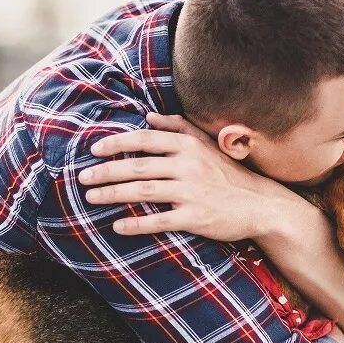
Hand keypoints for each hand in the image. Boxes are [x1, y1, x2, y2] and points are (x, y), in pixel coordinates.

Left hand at [78, 112, 291, 239]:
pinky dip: (137, 224)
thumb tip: (148, 115)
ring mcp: (191, 192)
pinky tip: (117, 226)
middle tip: (82, 177)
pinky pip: (160, 220)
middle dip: (106, 171)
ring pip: (144, 190)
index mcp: (188, 146)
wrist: (261, 205)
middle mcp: (188, 166)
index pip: (145, 140)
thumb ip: (178, 128)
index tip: (94, 149)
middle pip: (138, 166)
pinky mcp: (195, 217)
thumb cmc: (229, 175)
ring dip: (114, 194)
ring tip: (91, 197)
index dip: (117, 143)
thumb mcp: (207, 144)